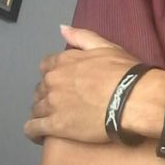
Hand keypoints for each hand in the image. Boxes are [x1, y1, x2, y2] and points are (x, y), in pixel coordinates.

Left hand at [24, 25, 139, 144]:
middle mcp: (53, 81)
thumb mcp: (105, 46)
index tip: (63, 83)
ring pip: (35, 109)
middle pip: (40, 89)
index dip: (53, 75)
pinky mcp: (55, 126)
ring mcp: (52, 104)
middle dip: (48, 95)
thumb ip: (81, 36)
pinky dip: (33, 132)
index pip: (46, 67)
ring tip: (53, 120)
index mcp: (63, 61)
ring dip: (42, 113)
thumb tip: (61, 28)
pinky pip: (32, 129)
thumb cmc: (123, 72)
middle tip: (63, 103)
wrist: (132, 99)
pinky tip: (39, 135)